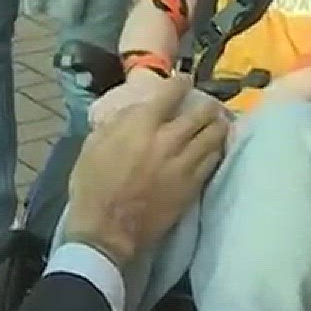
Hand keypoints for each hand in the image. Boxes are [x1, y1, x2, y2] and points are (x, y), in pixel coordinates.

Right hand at [66, 74, 228, 266]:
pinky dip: (216, 150)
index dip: (182, 83)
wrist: (106, 230)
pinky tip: (215, 148)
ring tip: (218, 123)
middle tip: (208, 104)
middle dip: (208, 105)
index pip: (171, 93)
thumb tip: (138, 110)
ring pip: (214, 136)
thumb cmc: (92, 186)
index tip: (185, 81)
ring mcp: (184, 164)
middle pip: (202, 113)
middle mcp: (168, 139)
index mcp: (141, 125)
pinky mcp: (192, 186)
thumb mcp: (94, 145)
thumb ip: (118, 123)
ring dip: (218, 125)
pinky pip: (213, 161)